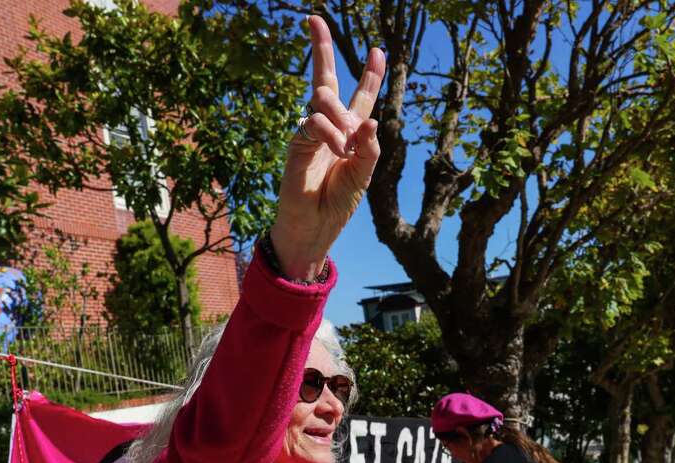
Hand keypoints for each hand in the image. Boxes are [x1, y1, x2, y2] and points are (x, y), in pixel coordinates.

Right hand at [270, 16, 384, 279]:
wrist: (312, 229)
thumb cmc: (338, 205)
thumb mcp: (363, 176)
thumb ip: (369, 149)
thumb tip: (371, 120)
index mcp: (350, 135)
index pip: (360, 98)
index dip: (369, 74)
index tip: (378, 50)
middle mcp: (329, 129)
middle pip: (324, 81)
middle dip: (322, 48)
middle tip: (314, 19)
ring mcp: (309, 134)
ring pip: (322, 101)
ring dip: (338, 119)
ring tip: (344, 147)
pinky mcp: (296, 144)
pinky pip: (313, 124)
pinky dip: (329, 133)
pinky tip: (337, 149)